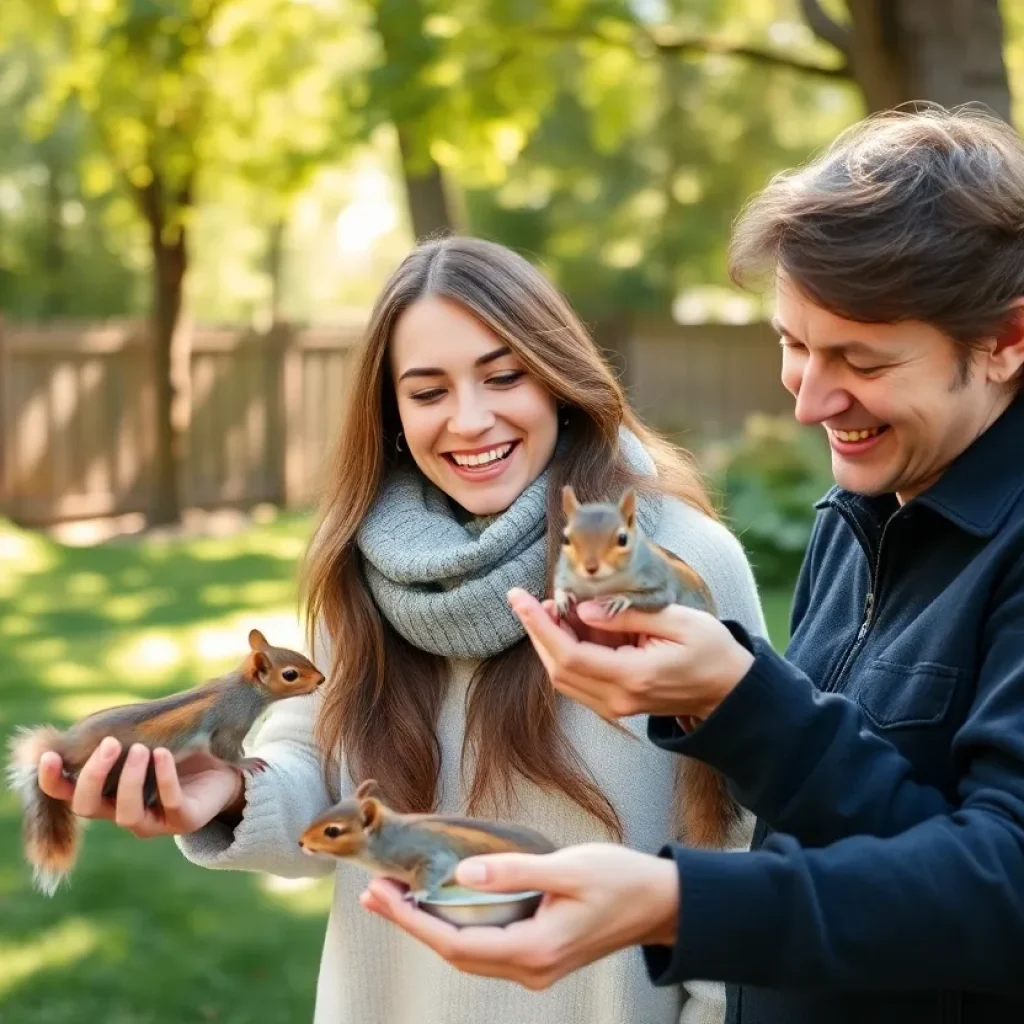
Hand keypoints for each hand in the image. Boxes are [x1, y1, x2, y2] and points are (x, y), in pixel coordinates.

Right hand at [37, 736, 244, 838]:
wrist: (222, 769)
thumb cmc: (176, 752)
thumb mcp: (142, 739)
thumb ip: (115, 735)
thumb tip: (83, 716)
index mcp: (105, 793)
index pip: (66, 795)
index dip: (52, 781)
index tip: (49, 756)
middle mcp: (121, 811)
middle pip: (87, 807)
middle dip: (93, 777)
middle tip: (109, 744)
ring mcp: (152, 821)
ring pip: (125, 813)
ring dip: (129, 780)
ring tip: (142, 748)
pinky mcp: (184, 819)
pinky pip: (169, 802)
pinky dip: (164, 777)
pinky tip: (164, 754)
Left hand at [359, 843, 678, 989]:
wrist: (663, 903)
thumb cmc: (621, 880)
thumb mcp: (569, 868)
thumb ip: (513, 872)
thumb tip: (460, 876)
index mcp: (534, 950)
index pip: (455, 942)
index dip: (413, 921)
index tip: (382, 896)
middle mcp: (530, 968)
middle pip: (454, 952)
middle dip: (411, 924)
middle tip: (375, 893)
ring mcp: (535, 966)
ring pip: (468, 952)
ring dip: (429, 926)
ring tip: (396, 898)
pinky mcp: (541, 954)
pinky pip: (486, 947)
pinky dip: (456, 927)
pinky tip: (442, 906)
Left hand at [508, 587, 753, 720]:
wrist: (731, 692)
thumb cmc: (712, 651)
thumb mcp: (677, 621)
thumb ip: (626, 614)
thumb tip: (582, 609)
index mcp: (634, 677)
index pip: (569, 654)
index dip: (539, 626)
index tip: (519, 598)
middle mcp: (618, 699)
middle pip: (558, 668)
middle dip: (536, 631)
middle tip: (526, 598)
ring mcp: (616, 706)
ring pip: (563, 677)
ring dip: (548, 642)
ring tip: (548, 607)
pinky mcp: (617, 704)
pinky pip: (578, 680)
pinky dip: (564, 652)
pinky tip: (568, 626)